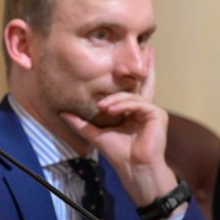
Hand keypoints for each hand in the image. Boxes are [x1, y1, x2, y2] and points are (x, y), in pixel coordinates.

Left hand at [61, 52, 176, 205]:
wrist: (133, 169)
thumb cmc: (119, 153)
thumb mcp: (96, 134)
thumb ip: (80, 122)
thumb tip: (62, 113)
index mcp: (132, 111)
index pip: (131, 88)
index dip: (131, 74)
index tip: (125, 60)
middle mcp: (144, 108)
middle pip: (143, 82)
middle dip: (142, 67)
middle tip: (144, 50)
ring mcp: (152, 111)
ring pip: (132, 95)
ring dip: (116, 100)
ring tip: (103, 107)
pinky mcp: (157, 115)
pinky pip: (139, 103)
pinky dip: (124, 105)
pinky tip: (112, 110)